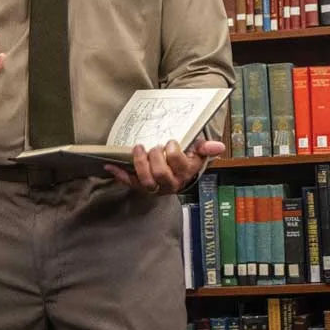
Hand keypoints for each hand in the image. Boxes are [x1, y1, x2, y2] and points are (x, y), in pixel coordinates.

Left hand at [103, 137, 225, 195]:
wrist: (177, 176)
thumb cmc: (186, 160)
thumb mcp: (197, 153)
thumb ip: (205, 149)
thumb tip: (218, 146)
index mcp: (185, 174)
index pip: (178, 164)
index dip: (173, 152)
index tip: (170, 142)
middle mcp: (170, 184)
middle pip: (160, 174)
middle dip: (155, 158)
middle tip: (154, 146)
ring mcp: (154, 187)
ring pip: (145, 181)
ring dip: (139, 164)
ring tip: (138, 148)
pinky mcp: (141, 187)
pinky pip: (129, 183)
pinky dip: (119, 174)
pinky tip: (110, 165)